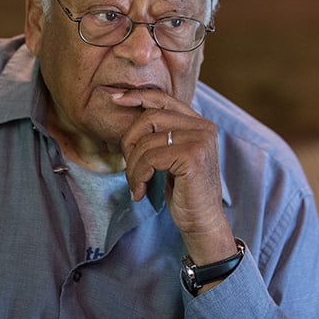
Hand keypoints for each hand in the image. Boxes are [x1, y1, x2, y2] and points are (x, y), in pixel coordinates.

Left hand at [111, 90, 236, 265]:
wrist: (203, 222)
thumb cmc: (184, 191)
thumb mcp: (173, 156)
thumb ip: (162, 134)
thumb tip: (131, 111)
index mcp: (199, 123)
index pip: (163, 99)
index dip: (137, 95)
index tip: (115, 98)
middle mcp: (203, 127)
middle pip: (149, 118)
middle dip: (129, 142)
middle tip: (128, 168)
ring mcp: (199, 140)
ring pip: (146, 141)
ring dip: (132, 167)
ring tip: (136, 185)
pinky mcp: (192, 157)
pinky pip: (149, 158)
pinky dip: (138, 175)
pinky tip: (141, 191)